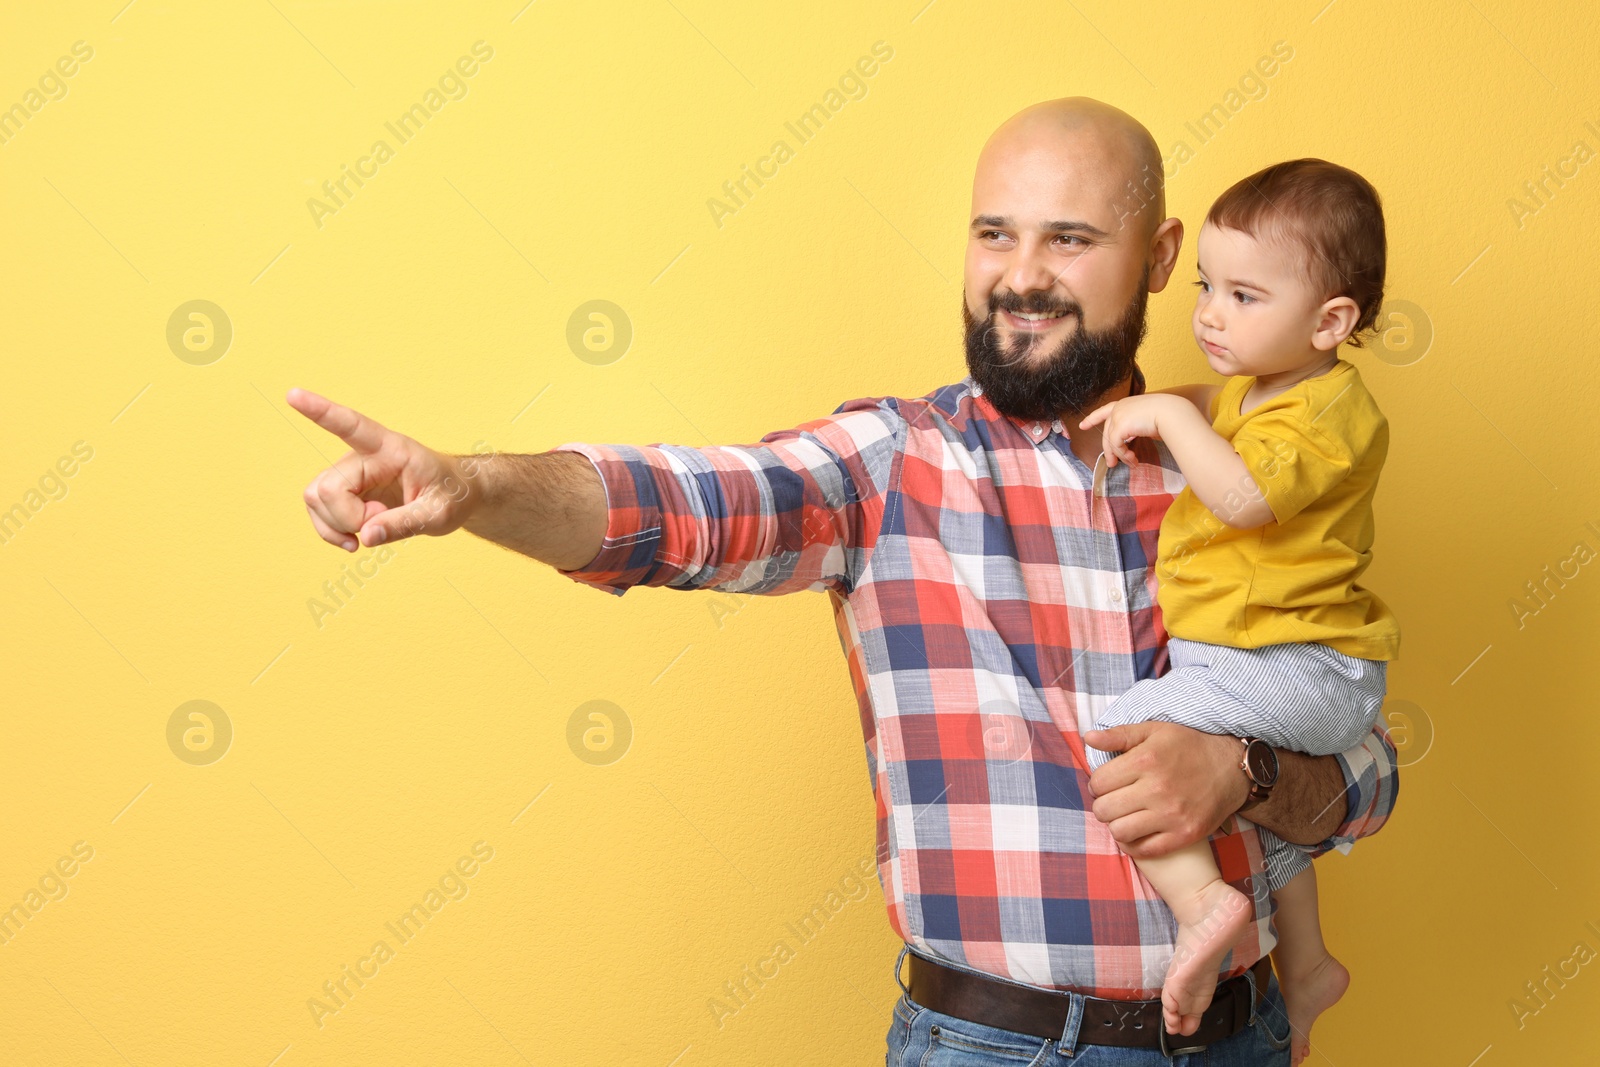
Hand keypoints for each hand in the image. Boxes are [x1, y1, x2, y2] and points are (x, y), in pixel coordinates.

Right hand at [288, 387, 478, 550]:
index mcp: (391, 449)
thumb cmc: (451, 495)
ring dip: (337, 525)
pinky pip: (318, 512)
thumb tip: (366, 537)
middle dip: (348, 518)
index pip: (352, 425)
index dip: (322, 411)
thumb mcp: (440, 514)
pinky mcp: (343, 492)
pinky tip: (356, 540)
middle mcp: (363, 457)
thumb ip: (405, 524)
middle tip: (382, 523)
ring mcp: (348, 474)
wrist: (453, 497)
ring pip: (315, 499)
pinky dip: (332, 532)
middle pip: (327, 487)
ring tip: (374, 530)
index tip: (293, 395)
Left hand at [1077, 394, 1174, 467]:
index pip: (1104, 410)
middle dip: (1109, 450)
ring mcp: (1118, 416)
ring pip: (1111, 441)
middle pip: (1108, 432)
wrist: (1171, 413)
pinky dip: (1124, 455)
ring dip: (1119, 455)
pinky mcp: (1119, 426)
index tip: (1083, 426)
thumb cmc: (1166, 416)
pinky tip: (1133, 460)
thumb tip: (1129, 441)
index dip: (1093, 419)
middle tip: (1112, 464)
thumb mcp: (1146, 420)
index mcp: (1126, 404)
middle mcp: (1119, 408)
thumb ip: (1134, 428)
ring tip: (1129, 464)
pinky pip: (1116, 445)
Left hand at [1083, 722, 1250, 858]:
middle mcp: (1157, 789)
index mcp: (1146, 760)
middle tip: (1114, 801)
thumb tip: (1088, 738)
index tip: (1107, 783)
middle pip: (1104, 810)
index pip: (1098, 783)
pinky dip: (1133, 844)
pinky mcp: (1184, 835)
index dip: (1097, 784)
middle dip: (1103, 805)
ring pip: (1119, 832)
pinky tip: (1137, 831)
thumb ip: (1119, 735)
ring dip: (1116, 825)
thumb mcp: (1155, 730)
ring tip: (1124, 816)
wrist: (1231, 768)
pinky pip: (1144, 850)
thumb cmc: (1190, 746)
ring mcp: (1172, 815)